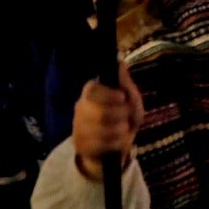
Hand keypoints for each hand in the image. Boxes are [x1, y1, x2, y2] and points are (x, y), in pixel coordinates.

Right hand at [71, 62, 143, 180]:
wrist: (116, 147)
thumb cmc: (124, 118)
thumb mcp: (130, 100)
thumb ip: (125, 84)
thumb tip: (120, 62)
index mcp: (90, 94)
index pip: (91, 90)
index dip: (107, 94)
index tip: (122, 97)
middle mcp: (80, 109)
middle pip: (98, 111)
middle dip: (119, 114)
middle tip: (127, 116)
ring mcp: (78, 129)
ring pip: (100, 129)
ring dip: (120, 130)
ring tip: (124, 128)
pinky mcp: (81, 146)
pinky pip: (101, 145)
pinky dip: (117, 143)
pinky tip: (119, 140)